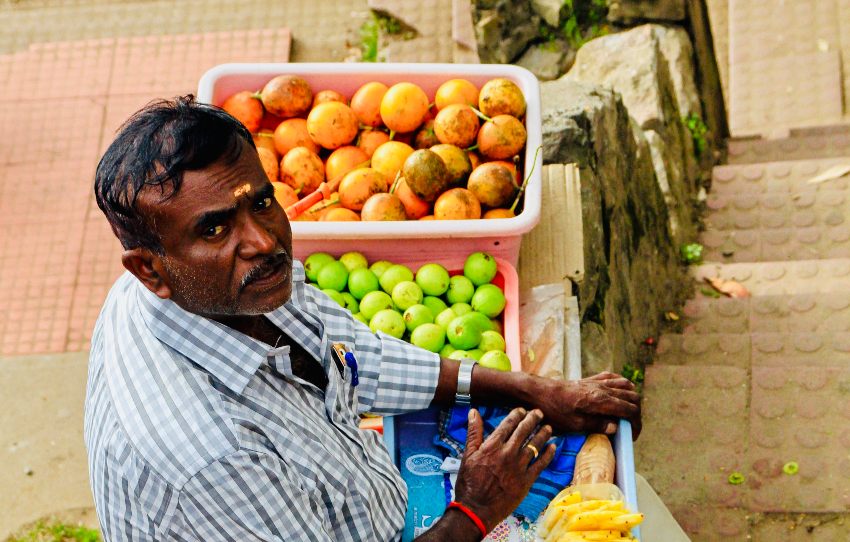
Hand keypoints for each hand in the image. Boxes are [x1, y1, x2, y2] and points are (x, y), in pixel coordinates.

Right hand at [453, 408, 554, 532]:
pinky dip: (548, 454)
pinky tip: (552, 447)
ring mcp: (518, 467)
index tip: (522, 410)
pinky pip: (541, 464)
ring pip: (535, 445)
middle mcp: (507, 454)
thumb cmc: (469, 483)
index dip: (517, 415)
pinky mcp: (526, 481)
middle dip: (532, 419)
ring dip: (542, 434)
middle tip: (539, 413)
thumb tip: (473, 412)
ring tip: (548, 427)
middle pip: (523, 431)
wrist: (476, 509)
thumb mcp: (467, 455)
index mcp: (492, 446)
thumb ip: (473, 432)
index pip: (508, 424)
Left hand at [532, 372, 641, 438]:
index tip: (632, 437)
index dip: (636, 424)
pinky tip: (619, 392)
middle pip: (632, 397)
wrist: (537, 392)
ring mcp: (596, 382)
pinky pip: (612, 377)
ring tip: (627, 412)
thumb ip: (597, 425)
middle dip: (636, 412)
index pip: (630, 410)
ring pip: (625, 385)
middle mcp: (602, 388)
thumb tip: (616, 428)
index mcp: (601, 401)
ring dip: (631, 398)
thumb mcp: (574, 424)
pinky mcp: (589, 379)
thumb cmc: (553, 410)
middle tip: (631, 427)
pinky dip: (621, 384)